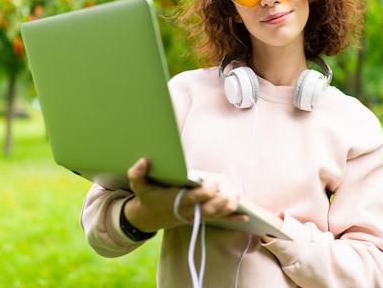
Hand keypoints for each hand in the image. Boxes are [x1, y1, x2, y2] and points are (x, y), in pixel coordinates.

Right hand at [123, 158, 247, 232]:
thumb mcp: (138, 184)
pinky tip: (245, 215)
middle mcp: (186, 210)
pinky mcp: (199, 218)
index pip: (191, 198)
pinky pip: (218, 220)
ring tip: (238, 197)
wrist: (147, 218)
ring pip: (214, 214)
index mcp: (173, 200)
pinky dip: (231, 218)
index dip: (204, 192)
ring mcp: (194, 216)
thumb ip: (137, 172)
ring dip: (228, 207)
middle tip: (230, 190)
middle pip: (207, 207)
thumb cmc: (146, 196)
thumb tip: (143, 161)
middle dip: (220, 200)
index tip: (213, 184)